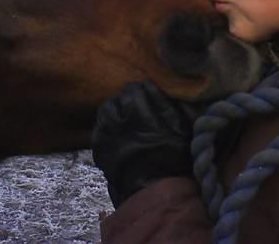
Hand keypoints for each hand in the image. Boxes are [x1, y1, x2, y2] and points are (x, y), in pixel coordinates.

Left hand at [91, 80, 203, 207]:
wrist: (156, 192)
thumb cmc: (174, 160)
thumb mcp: (180, 128)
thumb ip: (165, 104)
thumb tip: (152, 85)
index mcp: (141, 115)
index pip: (134, 89)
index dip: (140, 88)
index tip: (143, 91)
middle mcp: (120, 124)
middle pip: (116, 99)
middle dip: (124, 99)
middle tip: (132, 104)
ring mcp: (107, 138)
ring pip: (104, 113)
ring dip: (113, 111)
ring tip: (122, 116)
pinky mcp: (100, 151)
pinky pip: (98, 130)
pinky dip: (105, 127)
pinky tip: (114, 131)